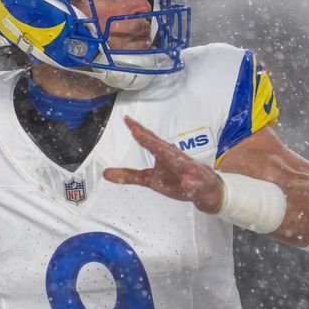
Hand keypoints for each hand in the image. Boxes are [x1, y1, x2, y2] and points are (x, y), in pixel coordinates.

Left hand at [103, 116, 223, 212]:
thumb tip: (105, 173)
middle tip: (136, 129)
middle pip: (161, 147)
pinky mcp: (196, 183)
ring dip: (173, 159)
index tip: (127, 120)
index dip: (138, 131)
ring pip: (180, 163)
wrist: (203, 188)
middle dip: (150, 139)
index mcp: (163, 154)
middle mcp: (175, 158)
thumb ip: (129, 175)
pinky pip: (193, 183)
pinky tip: (187, 182)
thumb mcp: (149, 179)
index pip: (149, 140)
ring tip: (160, 152)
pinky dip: (190, 182)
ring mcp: (187, 170)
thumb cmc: (175, 178)